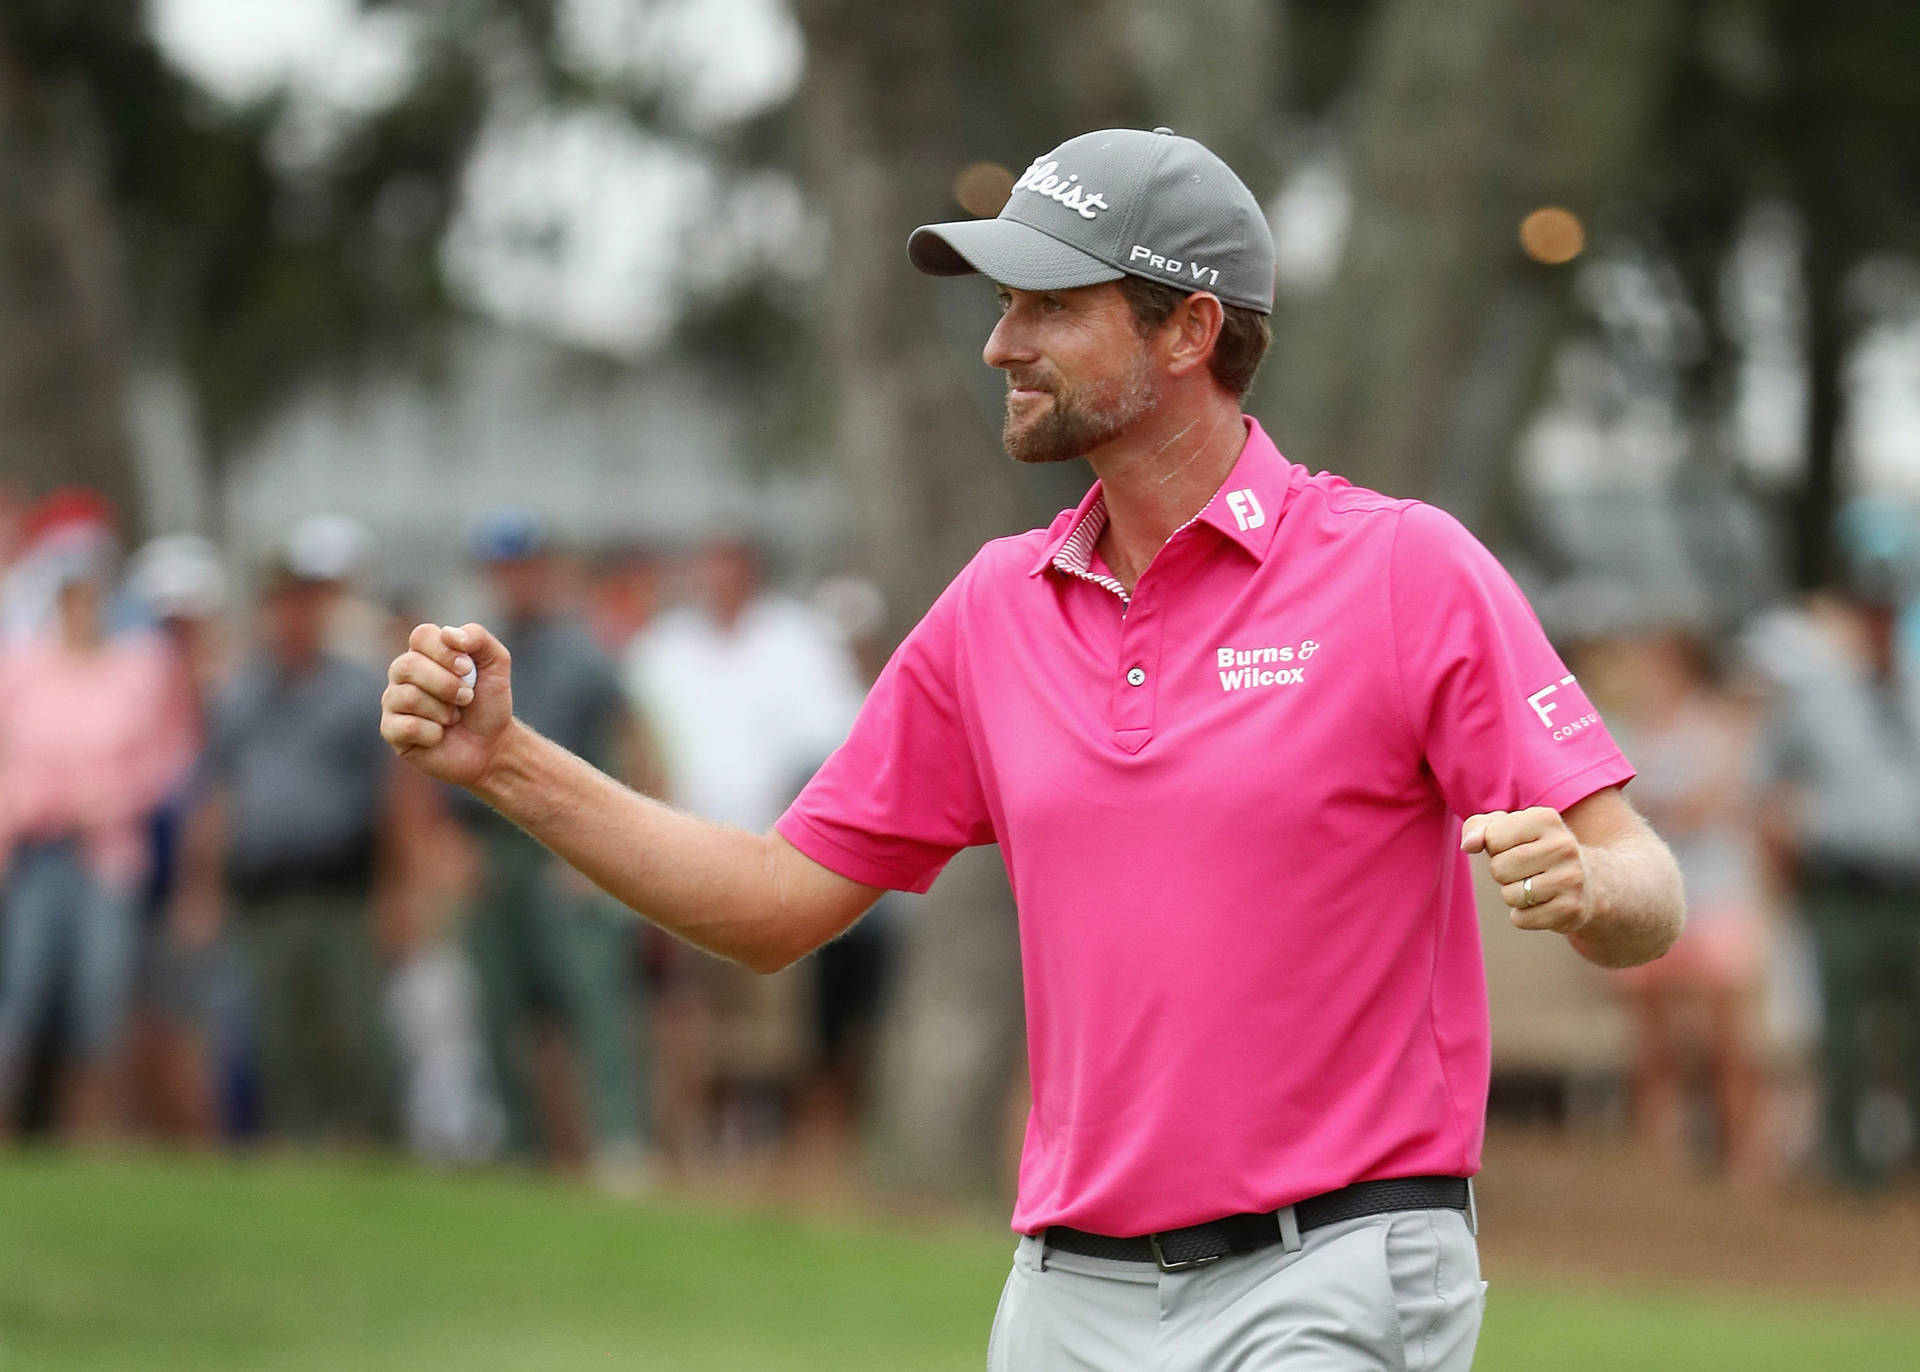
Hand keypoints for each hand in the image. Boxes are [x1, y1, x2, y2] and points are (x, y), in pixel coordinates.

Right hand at [381, 623, 515, 787]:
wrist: (491, 745)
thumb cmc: (489, 702)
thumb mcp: (496, 663)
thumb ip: (478, 637)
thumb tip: (447, 633)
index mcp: (424, 652)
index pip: (421, 636)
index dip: (445, 652)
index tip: (468, 669)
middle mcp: (402, 673)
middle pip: (408, 665)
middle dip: (447, 684)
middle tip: (467, 697)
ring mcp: (393, 701)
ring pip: (408, 696)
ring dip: (443, 710)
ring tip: (455, 717)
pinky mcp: (391, 730)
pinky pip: (408, 726)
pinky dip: (434, 733)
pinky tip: (440, 735)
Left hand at [1460, 805, 1590, 935]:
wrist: (1589, 883)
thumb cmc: (1534, 850)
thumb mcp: (1508, 829)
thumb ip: (1478, 827)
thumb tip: (1468, 845)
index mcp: (1545, 818)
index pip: (1492, 838)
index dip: (1495, 848)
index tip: (1515, 847)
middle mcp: (1563, 846)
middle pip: (1499, 868)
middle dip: (1502, 874)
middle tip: (1525, 871)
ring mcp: (1571, 879)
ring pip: (1509, 896)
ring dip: (1513, 895)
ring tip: (1535, 886)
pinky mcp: (1572, 909)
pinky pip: (1521, 919)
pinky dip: (1524, 916)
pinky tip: (1544, 904)